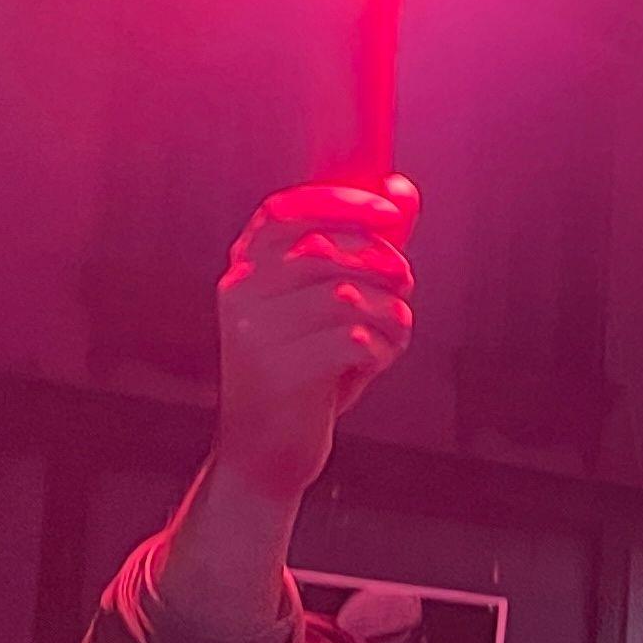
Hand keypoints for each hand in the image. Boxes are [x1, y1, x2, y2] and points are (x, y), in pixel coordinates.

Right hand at [209, 179, 418, 505]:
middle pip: (327, 251)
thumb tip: (402, 189)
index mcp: (245, 268)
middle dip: (383, 267)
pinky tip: (371, 366)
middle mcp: (240, 293)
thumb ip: (366, 242)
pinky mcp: (280, 373)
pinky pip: (354, 339)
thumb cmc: (305, 370)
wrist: (265, 454)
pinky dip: (381, 350)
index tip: (391, 213)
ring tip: (388, 336)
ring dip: (390, 315)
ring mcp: (253, 334)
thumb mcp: (331, 302)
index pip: (285, 210)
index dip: (341, 202)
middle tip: (402, 290)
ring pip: (348, 296)